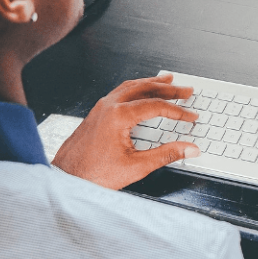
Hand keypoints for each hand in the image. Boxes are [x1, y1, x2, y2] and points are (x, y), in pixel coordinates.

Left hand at [51, 74, 199, 189]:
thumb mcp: (136, 167)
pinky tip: (141, 91)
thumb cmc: (94, 174)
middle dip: (169, 89)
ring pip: (131, 86)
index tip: (191, 116)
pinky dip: (136, 88)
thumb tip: (189, 149)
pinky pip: (120, 91)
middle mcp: (109, 106)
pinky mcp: (97, 112)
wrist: (66, 178)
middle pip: (145, 89)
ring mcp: (101, 107)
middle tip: (186, 89)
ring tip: (167, 80)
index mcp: (118, 116)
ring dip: (152, 83)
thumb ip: (166, 155)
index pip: (156, 106)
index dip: (177, 111)